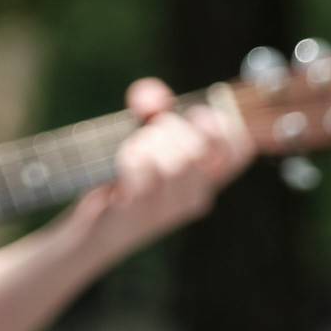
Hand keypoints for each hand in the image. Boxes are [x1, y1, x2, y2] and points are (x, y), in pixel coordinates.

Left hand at [70, 76, 257, 261]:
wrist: (90, 230)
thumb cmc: (122, 173)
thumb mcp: (142, 130)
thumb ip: (151, 101)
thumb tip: (155, 100)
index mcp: (206, 177)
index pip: (240, 149)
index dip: (219, 123)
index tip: (191, 118)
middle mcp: (196, 196)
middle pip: (200, 147)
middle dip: (170, 127)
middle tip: (148, 134)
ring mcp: (168, 208)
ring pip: (176, 160)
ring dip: (147, 142)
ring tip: (132, 150)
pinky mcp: (136, 212)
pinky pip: (144, 170)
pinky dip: (131, 156)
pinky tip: (121, 165)